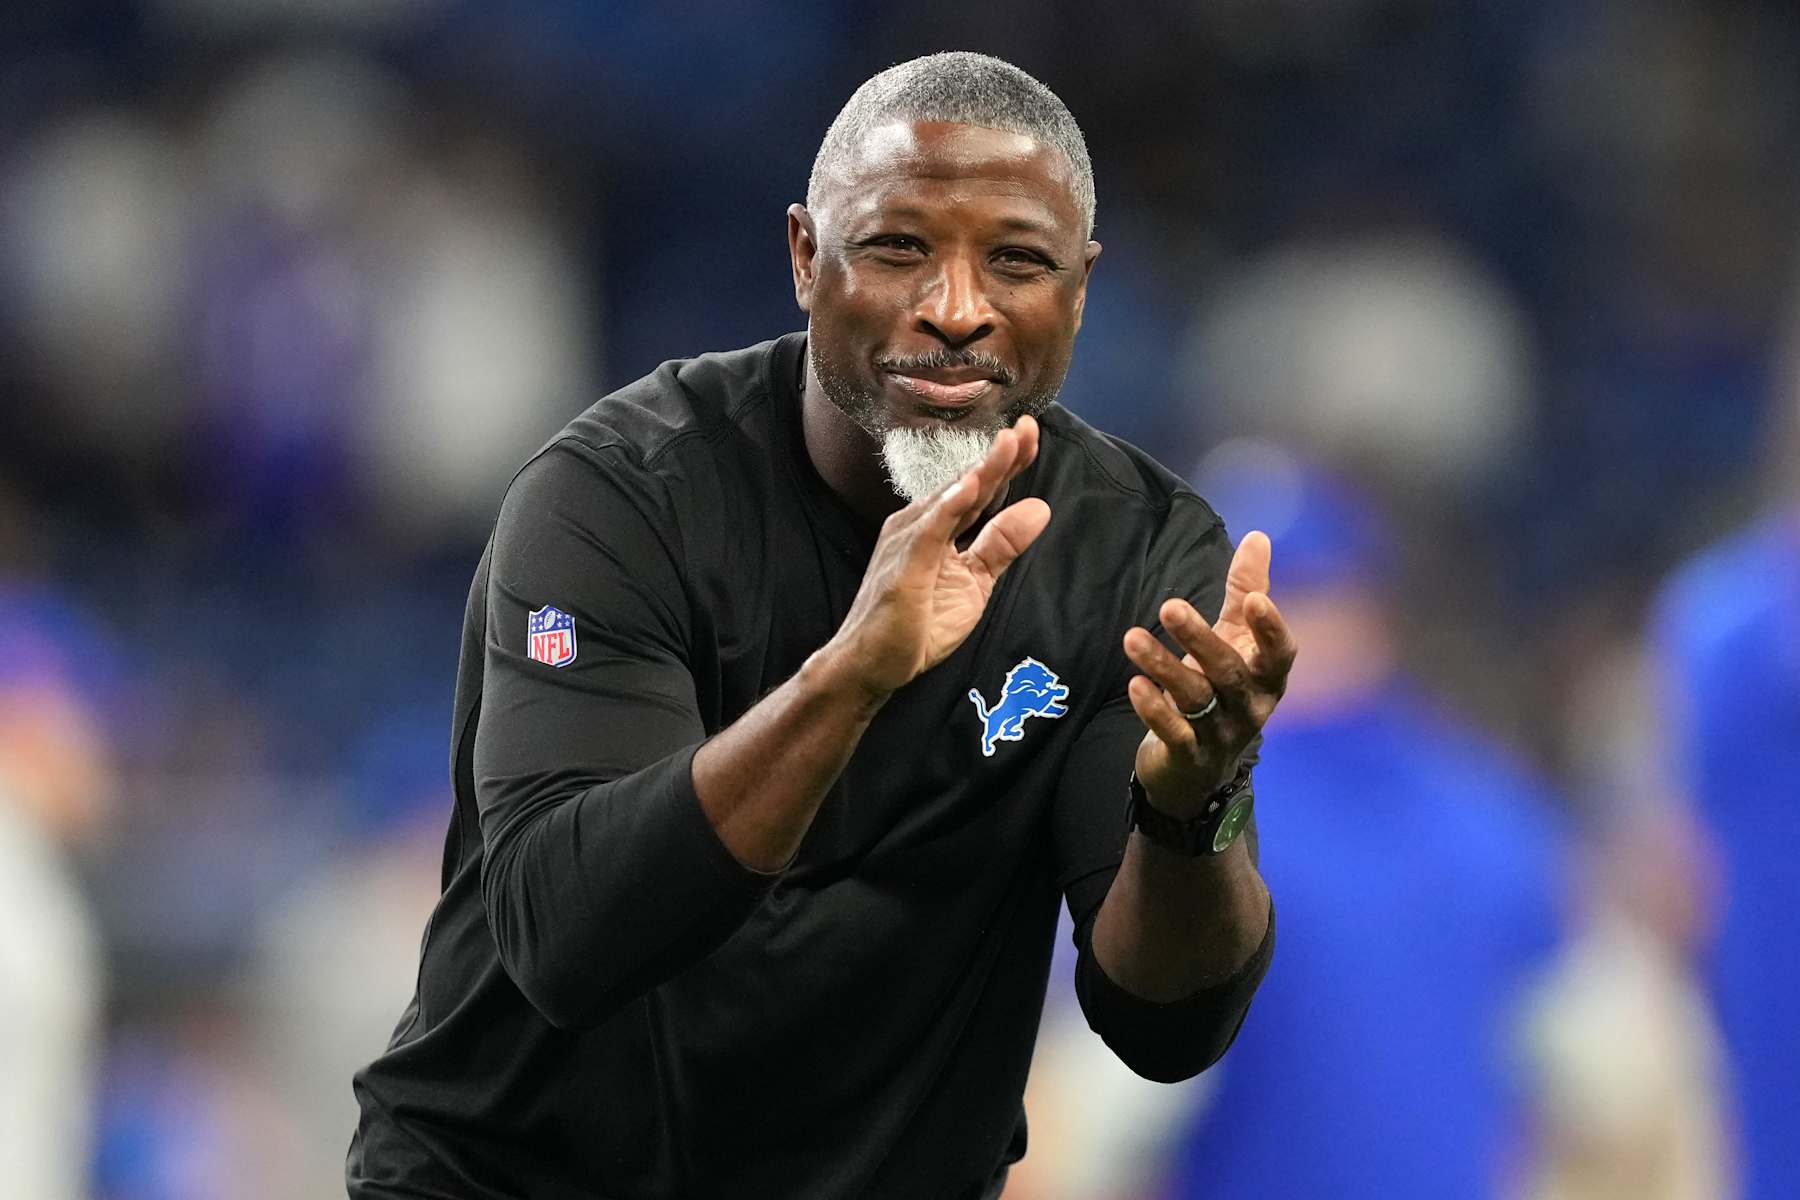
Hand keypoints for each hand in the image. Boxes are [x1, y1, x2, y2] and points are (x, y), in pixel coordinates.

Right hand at [824, 417, 1051, 700]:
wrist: (871, 665)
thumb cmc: (915, 625)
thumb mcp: (973, 583)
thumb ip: (1001, 545)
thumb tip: (1040, 509)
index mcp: (938, 526)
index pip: (980, 489)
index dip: (1007, 463)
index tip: (1031, 435)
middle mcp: (921, 523)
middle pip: (969, 484)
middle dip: (1000, 455)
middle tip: (1028, 426)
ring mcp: (909, 541)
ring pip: (952, 498)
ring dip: (981, 470)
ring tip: (1008, 443)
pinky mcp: (903, 564)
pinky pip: (930, 530)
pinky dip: (950, 506)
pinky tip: (970, 485)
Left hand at [1122, 531, 1296, 814]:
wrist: (1199, 767)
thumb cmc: (1222, 687)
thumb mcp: (1236, 639)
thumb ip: (1245, 591)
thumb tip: (1258, 536)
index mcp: (1267, 677)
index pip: (1280, 654)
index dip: (1271, 629)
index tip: (1257, 599)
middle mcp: (1250, 707)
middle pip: (1229, 672)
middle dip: (1200, 638)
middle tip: (1169, 606)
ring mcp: (1220, 734)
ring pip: (1195, 698)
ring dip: (1163, 667)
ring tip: (1131, 638)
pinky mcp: (1188, 755)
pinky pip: (1173, 732)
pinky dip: (1154, 709)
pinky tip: (1134, 685)